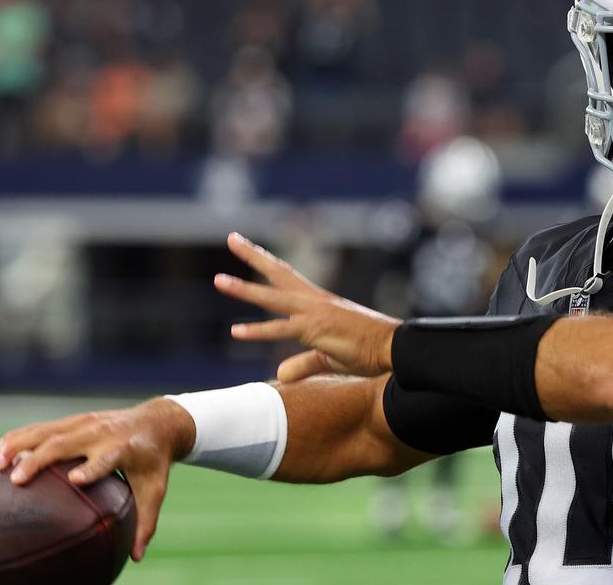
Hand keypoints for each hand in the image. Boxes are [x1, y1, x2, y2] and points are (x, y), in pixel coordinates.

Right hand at [0, 398, 194, 561]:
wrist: (156, 421)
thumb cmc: (153, 461)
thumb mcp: (154, 490)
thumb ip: (145, 522)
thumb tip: (135, 558)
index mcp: (124, 448)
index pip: (105, 458)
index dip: (91, 467)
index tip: (76, 480)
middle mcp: (101, 432)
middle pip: (66, 443)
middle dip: (39, 458)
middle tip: (14, 479)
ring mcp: (84, 422)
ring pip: (46, 431)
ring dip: (17, 445)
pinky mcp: (73, 420)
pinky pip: (40, 428)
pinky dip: (16, 438)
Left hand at [214, 232, 399, 381]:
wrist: (393, 348)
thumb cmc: (367, 350)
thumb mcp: (328, 357)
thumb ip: (302, 363)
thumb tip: (281, 374)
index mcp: (318, 302)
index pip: (287, 277)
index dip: (267, 262)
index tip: (249, 246)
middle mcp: (314, 301)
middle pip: (278, 273)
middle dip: (253, 255)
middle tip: (233, 238)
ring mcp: (314, 313)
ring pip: (272, 298)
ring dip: (245, 289)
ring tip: (219, 280)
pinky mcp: (316, 330)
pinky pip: (282, 330)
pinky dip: (258, 331)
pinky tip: (236, 331)